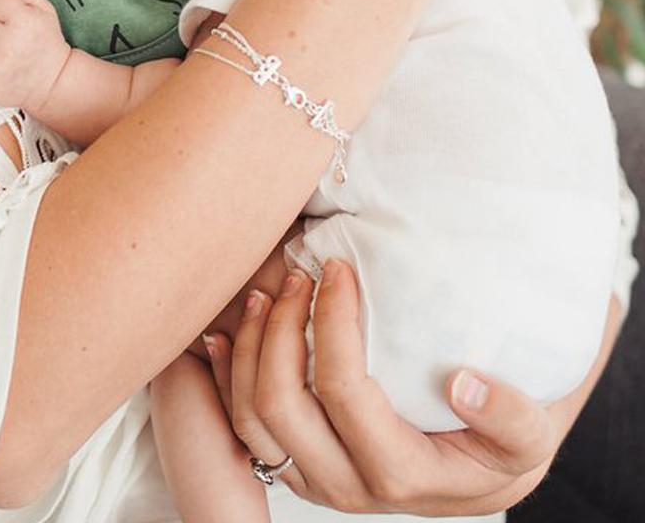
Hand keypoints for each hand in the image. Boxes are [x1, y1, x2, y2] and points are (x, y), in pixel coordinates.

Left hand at [203, 261, 564, 515]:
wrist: (485, 464)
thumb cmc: (503, 437)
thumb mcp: (531, 432)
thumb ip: (513, 417)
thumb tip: (464, 384)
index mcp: (402, 476)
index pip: (344, 394)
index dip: (332, 324)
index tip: (339, 270)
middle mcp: (348, 487)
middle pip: (281, 407)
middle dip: (281, 330)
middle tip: (301, 276)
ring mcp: (314, 479)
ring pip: (251, 419)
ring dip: (249, 349)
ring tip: (267, 294)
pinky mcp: (295, 466)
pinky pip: (241, 428)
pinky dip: (227, 376)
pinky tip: (225, 333)